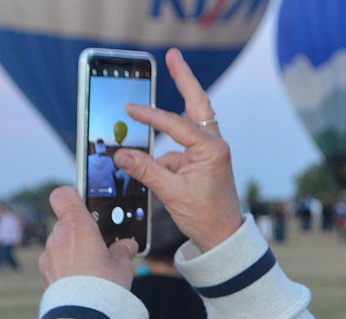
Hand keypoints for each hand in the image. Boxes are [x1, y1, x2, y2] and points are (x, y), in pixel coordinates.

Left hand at [38, 186, 137, 288]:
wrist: (85, 316)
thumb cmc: (105, 285)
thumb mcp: (123, 265)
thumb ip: (123, 250)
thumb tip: (127, 246)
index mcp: (78, 225)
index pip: (63, 195)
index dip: (73, 197)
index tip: (85, 206)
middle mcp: (58, 236)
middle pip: (66, 224)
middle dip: (80, 234)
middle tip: (98, 248)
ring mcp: (48, 255)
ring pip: (60, 245)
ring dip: (72, 252)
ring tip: (91, 269)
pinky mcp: (44, 274)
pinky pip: (55, 263)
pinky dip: (65, 268)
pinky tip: (80, 281)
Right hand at [113, 48, 242, 251]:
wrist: (223, 236)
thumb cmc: (205, 216)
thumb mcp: (173, 194)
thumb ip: (147, 171)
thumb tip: (121, 154)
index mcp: (212, 149)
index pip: (177, 125)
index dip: (151, 116)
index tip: (130, 109)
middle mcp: (214, 144)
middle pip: (197, 103)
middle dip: (184, 79)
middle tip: (173, 55)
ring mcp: (209, 151)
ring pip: (190, 119)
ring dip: (176, 106)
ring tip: (171, 78)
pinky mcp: (202, 159)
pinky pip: (180, 144)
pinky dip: (167, 147)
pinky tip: (157, 162)